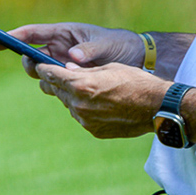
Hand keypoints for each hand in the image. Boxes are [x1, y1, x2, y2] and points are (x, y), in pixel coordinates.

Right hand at [0, 23, 143, 75]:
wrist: (136, 60)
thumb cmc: (120, 44)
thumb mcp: (106, 44)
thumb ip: (89, 50)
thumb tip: (71, 57)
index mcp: (64, 33)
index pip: (33, 33)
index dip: (14, 37)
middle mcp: (60, 49)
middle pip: (32, 56)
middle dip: (28, 62)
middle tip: (34, 67)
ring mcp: (63, 65)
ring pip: (42, 73)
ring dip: (43, 78)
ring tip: (57, 79)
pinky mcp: (70, 79)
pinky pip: (55, 85)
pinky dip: (55, 88)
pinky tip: (65, 92)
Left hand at [36, 62, 171, 138]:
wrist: (155, 107)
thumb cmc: (135, 80)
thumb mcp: (109, 67)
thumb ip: (84, 70)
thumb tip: (67, 69)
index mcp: (81, 84)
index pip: (51, 75)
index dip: (43, 68)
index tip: (39, 64)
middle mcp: (79, 104)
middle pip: (57, 90)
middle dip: (58, 81)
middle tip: (60, 74)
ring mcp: (85, 120)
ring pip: (68, 104)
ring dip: (72, 95)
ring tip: (87, 88)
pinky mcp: (93, 129)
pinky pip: (81, 115)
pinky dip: (84, 107)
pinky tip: (98, 102)